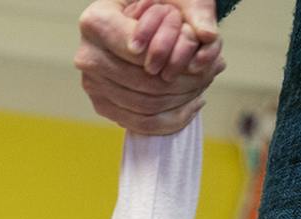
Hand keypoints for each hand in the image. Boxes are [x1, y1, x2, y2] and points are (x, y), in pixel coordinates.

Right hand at [76, 0, 222, 134]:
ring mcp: (92, 84)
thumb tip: (208, 35)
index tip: (197, 55)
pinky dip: (171, 119)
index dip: (171, 57)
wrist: (130, 21)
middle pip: (143, 82)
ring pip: (144, 106)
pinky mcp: (101, 105)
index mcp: (96, 22)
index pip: (140, 52)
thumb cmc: (154, 3)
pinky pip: (139, 123)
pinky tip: (192, 103)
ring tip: (205, 84)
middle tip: (213, 72)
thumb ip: (195, 10)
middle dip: (184, 81)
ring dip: (181, 100)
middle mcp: (87, 55)